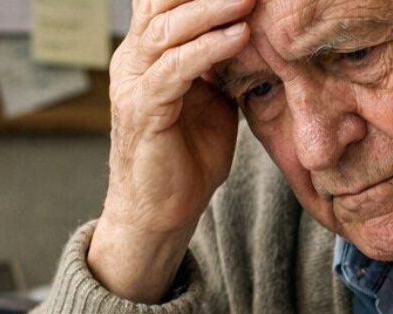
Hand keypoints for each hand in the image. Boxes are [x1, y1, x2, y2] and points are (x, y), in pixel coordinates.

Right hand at [89, 0, 254, 302]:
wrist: (162, 213)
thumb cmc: (189, 157)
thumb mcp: (214, 99)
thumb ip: (225, 64)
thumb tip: (259, 35)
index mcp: (149, 51)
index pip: (167, 0)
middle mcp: (134, 58)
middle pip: (161, 2)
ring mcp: (133, 83)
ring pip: (168, 30)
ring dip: (212, 10)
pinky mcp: (142, 110)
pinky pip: (174, 69)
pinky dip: (208, 50)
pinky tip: (239, 37)